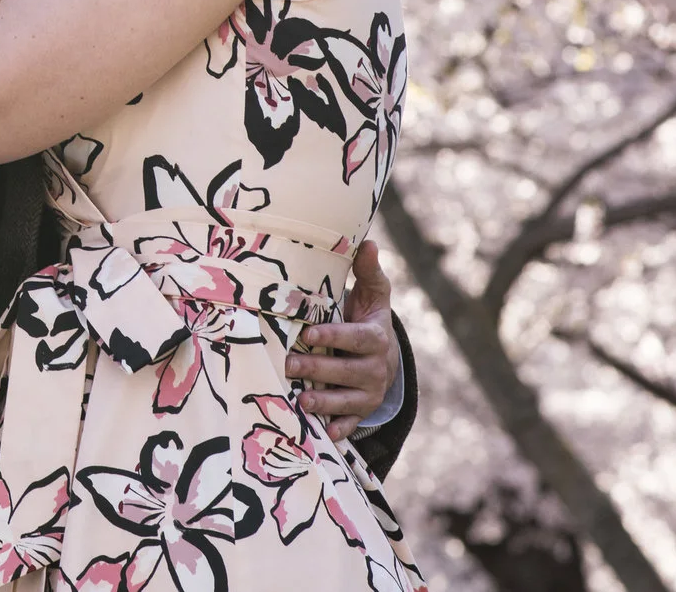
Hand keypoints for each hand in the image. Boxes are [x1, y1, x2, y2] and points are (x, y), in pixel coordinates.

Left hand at [287, 240, 395, 440]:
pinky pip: (350, 424)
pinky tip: (322, 433)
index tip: (310, 333)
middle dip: (318, 369)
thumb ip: (368, 271)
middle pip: (346, 372)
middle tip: (289, 364)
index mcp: (377, 338)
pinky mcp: (361, 412)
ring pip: (347, 401)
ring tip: (301, 400)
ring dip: (325, 402)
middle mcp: (376, 369)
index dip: (334, 337)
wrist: (385, 356)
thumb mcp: (374, 294)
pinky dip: (338, 429)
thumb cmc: (369, 318)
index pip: (355, 339)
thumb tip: (369, 242)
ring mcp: (369, 394)